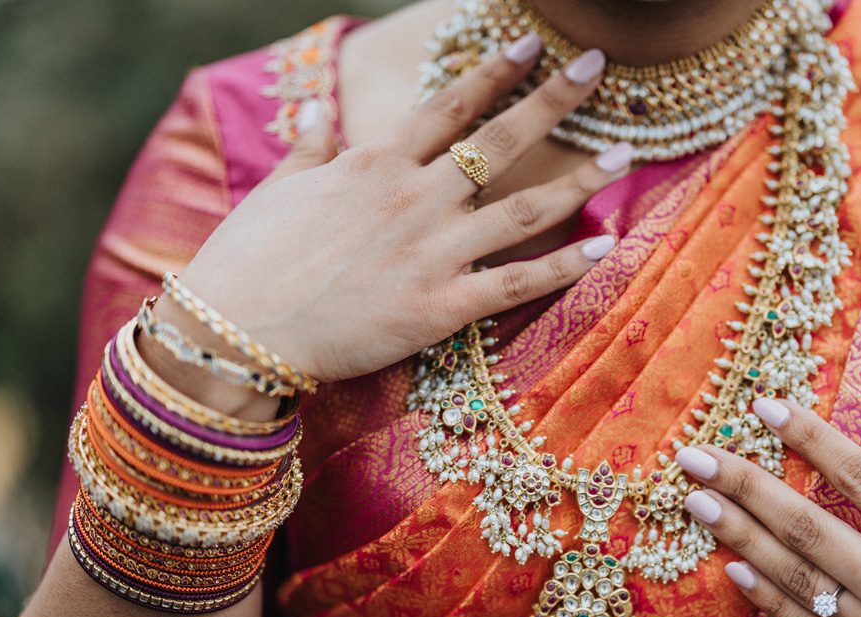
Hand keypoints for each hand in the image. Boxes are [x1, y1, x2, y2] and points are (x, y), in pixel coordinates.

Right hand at [162, 34, 628, 385]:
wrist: (237, 328)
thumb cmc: (250, 259)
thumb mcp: (278, 190)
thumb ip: (310, 151)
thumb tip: (317, 113)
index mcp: (375, 164)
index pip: (448, 106)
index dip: (494, 72)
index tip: (531, 44)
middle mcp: (413, 198)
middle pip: (499, 141)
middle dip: (553, 101)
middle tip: (596, 68)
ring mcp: (432, 251)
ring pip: (522, 207)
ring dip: (578, 179)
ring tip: (623, 155)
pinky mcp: (440, 306)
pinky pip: (516, 281)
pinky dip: (563, 265)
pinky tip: (603, 246)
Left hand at [673, 379, 860, 616]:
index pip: (860, 475)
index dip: (807, 436)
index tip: (763, 405)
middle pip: (805, 527)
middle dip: (742, 486)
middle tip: (693, 455)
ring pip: (795, 581)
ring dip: (739, 538)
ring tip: (695, 503)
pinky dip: (769, 602)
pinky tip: (736, 571)